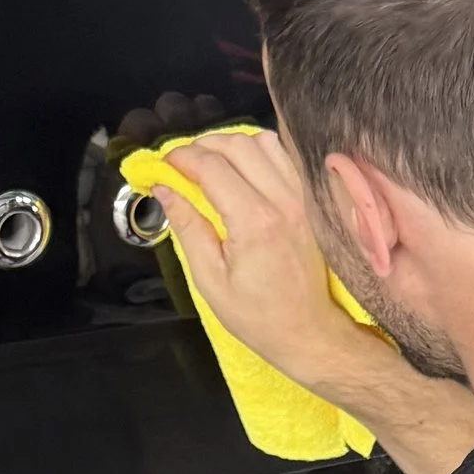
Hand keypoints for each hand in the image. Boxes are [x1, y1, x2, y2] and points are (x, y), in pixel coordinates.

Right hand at [159, 130, 370, 396]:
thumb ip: (187, 228)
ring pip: (263, 143)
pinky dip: (258, 152)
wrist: (307, 330)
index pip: (211, 167)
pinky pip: (284, 157)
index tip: (163, 166)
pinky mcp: (310, 200)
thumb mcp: (209, 279)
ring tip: (210, 162)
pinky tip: (241, 168)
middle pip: (237, 146)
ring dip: (231, 144)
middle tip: (182, 163)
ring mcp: (302, 198)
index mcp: (255, 223)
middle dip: (202, 146)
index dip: (181, 158)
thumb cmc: (258, 315)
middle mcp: (283, 202)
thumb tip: (164, 191)